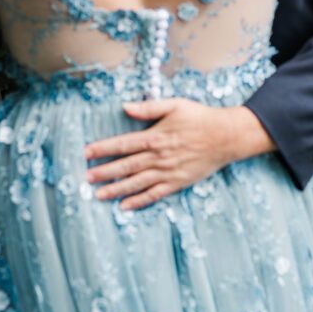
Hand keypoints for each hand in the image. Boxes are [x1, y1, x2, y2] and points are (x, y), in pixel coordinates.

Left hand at [85, 99, 274, 209]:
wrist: (226, 137)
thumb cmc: (200, 118)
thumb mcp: (174, 105)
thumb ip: (148, 107)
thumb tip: (125, 106)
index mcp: (155, 136)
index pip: (123, 144)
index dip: (103, 148)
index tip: (86, 153)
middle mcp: (159, 157)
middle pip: (126, 166)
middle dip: (104, 172)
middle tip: (86, 178)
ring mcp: (168, 172)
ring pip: (137, 183)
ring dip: (116, 189)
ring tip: (98, 195)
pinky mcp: (177, 183)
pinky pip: (154, 194)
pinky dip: (139, 201)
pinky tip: (125, 206)